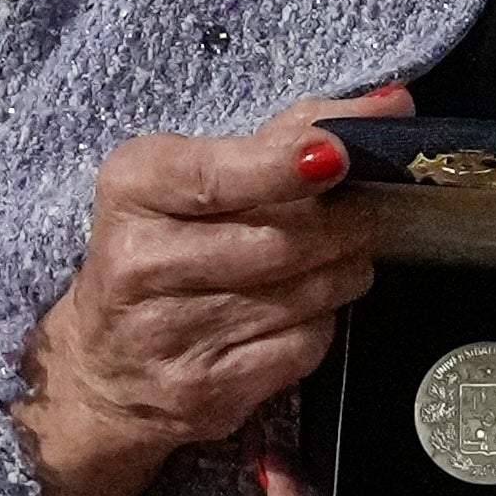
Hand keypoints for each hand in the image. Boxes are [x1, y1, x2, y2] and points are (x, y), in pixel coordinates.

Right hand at [18, 90, 391, 490]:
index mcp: (132, 191)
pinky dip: (321, 321)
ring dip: (343, 269)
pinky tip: (305, 307)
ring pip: (303, 295)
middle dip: (344, 222)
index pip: (215, 176)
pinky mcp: (207, 390)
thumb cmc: (161, 250)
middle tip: (363, 209)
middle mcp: (141, 263)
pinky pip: (301, 346)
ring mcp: (172, 334)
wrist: (103, 370)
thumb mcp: (192, 178)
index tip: (338, 154)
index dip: (282, 166)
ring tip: (339, 255)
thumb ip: (286, 135)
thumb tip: (391, 105)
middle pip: (280, 240)